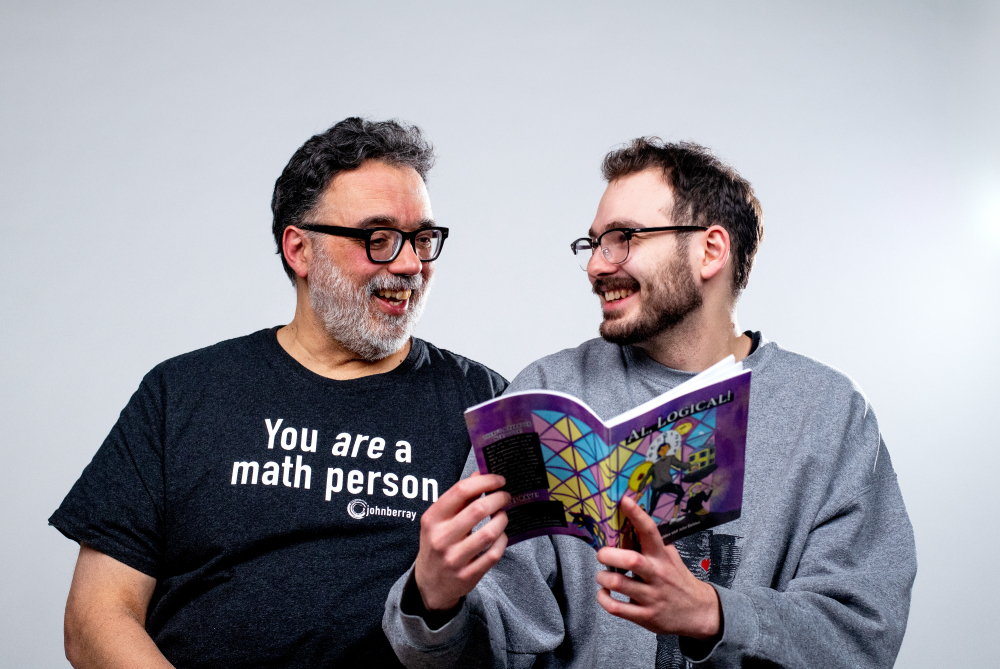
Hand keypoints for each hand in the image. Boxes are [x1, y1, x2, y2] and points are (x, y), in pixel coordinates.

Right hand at [414, 472, 509, 610]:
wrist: (429, 584)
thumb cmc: (437, 543)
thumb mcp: (439, 520)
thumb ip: (459, 497)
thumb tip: (479, 472)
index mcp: (432, 519)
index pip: (460, 490)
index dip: (484, 481)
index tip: (498, 480)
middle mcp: (441, 538)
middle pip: (478, 509)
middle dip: (499, 498)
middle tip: (506, 496)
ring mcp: (454, 558)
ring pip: (490, 533)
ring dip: (502, 519)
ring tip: (503, 515)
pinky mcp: (468, 575)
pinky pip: (494, 553)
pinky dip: (503, 540)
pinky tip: (501, 535)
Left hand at [595, 496, 720, 638]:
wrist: (698, 613)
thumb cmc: (678, 580)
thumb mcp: (671, 558)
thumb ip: (654, 543)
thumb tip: (634, 518)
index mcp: (662, 557)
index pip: (650, 531)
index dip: (637, 515)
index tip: (624, 500)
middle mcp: (657, 574)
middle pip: (631, 560)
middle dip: (608, 554)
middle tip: (601, 554)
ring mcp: (651, 597)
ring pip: (618, 584)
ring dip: (602, 578)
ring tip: (602, 576)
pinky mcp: (645, 616)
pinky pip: (616, 608)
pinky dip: (603, 599)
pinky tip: (604, 594)